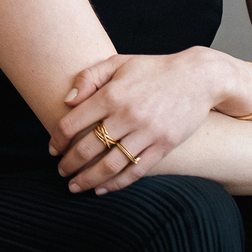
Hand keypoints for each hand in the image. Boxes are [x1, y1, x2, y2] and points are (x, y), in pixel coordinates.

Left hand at [49, 48, 219, 193]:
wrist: (199, 77)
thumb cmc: (155, 69)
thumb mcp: (119, 62)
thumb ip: (89, 77)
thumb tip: (67, 100)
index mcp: (112, 94)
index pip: (72, 123)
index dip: (58, 140)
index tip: (53, 149)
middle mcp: (127, 115)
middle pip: (87, 148)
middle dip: (69, 164)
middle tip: (60, 171)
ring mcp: (147, 132)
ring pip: (109, 165)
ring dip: (87, 179)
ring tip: (75, 186)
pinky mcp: (164, 146)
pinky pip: (135, 171)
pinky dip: (115, 184)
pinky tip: (102, 188)